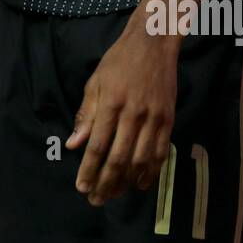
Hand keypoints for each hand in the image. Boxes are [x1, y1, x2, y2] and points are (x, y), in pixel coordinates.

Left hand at [65, 18, 177, 205]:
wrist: (154, 43)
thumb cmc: (118, 61)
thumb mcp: (95, 81)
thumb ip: (86, 114)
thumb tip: (73, 144)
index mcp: (111, 103)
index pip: (98, 145)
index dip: (89, 170)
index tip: (81, 187)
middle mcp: (133, 113)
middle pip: (118, 158)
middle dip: (106, 183)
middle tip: (96, 199)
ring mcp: (154, 117)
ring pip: (140, 159)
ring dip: (126, 182)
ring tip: (115, 195)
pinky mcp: (169, 119)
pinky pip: (160, 152)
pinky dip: (151, 171)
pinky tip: (141, 183)